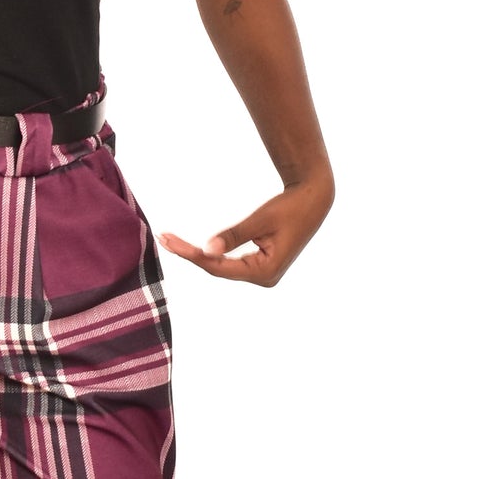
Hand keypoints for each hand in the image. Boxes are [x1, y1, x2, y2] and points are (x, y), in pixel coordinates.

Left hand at [158, 174, 333, 287]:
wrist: (314, 200)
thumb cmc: (290, 207)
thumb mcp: (260, 220)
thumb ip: (233, 235)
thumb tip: (205, 250)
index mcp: (265, 271)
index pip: (218, 266)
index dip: (191, 254)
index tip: (169, 241)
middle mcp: (264, 278)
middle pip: (217, 269)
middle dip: (190, 254)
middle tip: (164, 238)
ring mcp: (263, 274)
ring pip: (222, 267)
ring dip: (198, 255)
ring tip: (172, 241)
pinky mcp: (261, 266)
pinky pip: (231, 263)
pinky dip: (212, 254)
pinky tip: (192, 249)